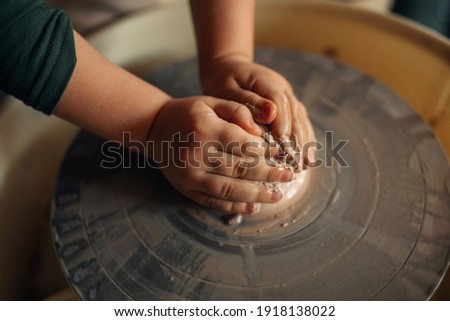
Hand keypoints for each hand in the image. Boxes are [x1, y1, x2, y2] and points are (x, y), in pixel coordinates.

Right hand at [148, 96, 293, 213]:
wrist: (154, 128)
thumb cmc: (187, 113)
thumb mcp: (211, 102)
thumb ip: (237, 111)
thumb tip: (260, 131)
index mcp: (204, 130)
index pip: (243, 145)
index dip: (266, 152)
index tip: (282, 155)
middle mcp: (196, 156)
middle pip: (240, 170)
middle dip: (268, 175)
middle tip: (288, 176)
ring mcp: (190, 176)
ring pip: (229, 190)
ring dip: (256, 195)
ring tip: (276, 196)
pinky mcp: (186, 189)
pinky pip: (213, 201)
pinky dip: (235, 206)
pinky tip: (252, 206)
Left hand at [199, 54, 315, 168]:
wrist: (227, 67)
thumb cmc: (223, 80)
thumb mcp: (229, 89)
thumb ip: (248, 102)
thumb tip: (271, 114)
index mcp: (266, 80)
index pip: (280, 102)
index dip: (283, 125)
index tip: (284, 147)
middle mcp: (281, 87)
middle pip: (295, 113)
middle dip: (298, 139)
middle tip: (297, 163)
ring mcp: (287, 95)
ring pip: (300, 118)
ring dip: (305, 141)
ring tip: (305, 165)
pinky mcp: (287, 104)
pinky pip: (299, 121)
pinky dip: (304, 138)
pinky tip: (306, 156)